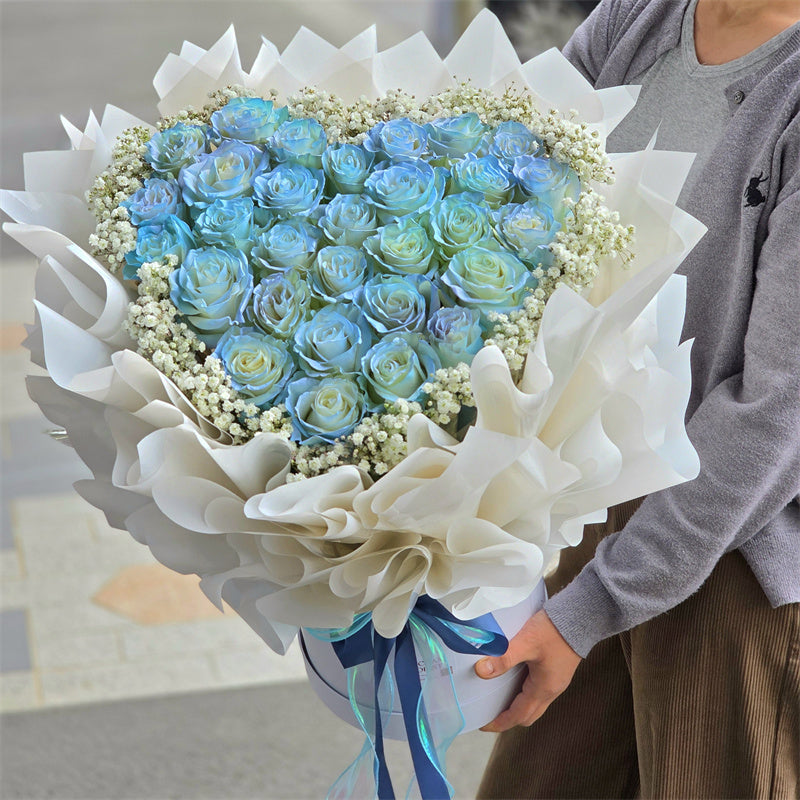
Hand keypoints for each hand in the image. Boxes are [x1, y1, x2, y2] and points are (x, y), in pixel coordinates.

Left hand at [475, 609, 581, 732]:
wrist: (580, 617)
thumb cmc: (554, 630)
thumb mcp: (526, 642)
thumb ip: (504, 657)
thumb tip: (481, 671)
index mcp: (543, 688)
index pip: (518, 716)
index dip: (500, 722)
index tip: (484, 725)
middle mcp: (551, 689)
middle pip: (528, 715)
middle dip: (508, 718)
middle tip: (489, 713)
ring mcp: (556, 681)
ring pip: (534, 703)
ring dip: (516, 705)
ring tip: (498, 697)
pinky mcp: (557, 671)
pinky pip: (539, 690)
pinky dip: (524, 692)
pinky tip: (514, 678)